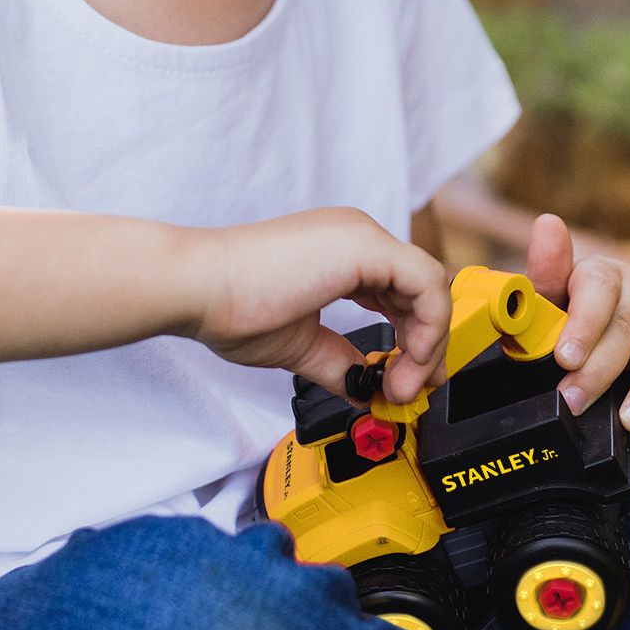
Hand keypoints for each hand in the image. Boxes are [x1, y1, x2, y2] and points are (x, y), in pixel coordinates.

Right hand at [182, 207, 450, 405]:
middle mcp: (357, 237)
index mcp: (342, 254)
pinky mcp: (365, 246)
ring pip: (431, 287)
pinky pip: (425, 284)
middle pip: (423, 291)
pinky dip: (426, 327)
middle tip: (414, 391)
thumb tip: (363, 391)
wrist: (198, 289)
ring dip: (426, 344)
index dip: (413, 340)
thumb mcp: (301, 345)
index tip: (405, 382)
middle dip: (426, 348)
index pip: (402, 294)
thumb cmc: (231, 306)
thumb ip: (339, 362)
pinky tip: (404, 362)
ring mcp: (362, 237)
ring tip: (401, 387)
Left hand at [525, 212, 629, 431]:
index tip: (565, 357)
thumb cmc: (567, 315)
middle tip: (572, 401)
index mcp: (603, 272)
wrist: (597, 336)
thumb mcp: (547, 298)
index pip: (598, 287)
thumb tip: (548, 223)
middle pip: (626, 327)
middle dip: (599, 370)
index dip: (583, 324)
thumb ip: (545, 271)